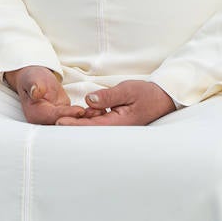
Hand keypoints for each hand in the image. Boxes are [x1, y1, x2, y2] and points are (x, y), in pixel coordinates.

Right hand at [5, 65, 94, 125]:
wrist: (34, 79)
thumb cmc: (32, 77)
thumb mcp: (32, 78)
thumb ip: (34, 85)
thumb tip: (35, 91)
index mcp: (36, 114)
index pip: (54, 117)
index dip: (68, 114)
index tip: (80, 110)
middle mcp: (45, 121)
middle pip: (65, 125)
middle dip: (80, 121)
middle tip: (97, 114)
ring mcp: (55, 119)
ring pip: (72, 123)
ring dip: (85, 119)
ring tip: (100, 112)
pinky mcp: (63, 115)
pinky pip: (75, 118)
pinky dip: (85, 116)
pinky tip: (97, 111)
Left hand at [57, 80, 176, 127]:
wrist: (162, 98)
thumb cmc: (147, 94)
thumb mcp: (128, 90)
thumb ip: (108, 96)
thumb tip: (89, 100)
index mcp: (119, 124)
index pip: (92, 127)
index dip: (74, 125)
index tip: (59, 122)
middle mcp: (116, 130)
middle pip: (89, 130)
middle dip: (74, 124)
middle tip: (59, 117)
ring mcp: (115, 128)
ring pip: (93, 126)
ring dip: (83, 119)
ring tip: (78, 110)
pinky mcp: (114, 123)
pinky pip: (98, 122)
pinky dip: (91, 116)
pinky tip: (92, 108)